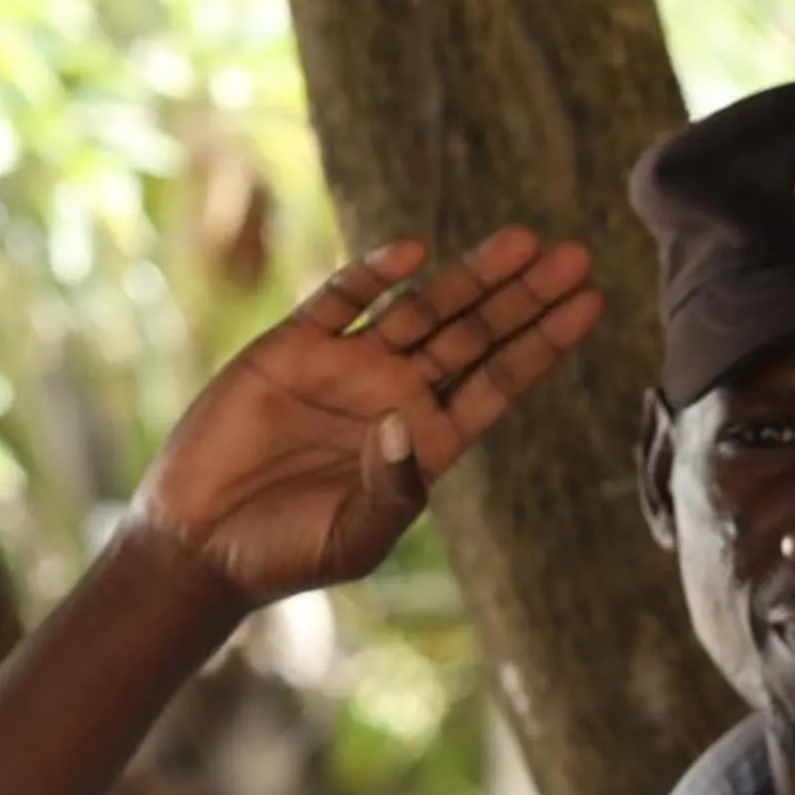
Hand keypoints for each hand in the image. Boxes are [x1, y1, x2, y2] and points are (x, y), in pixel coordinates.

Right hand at [132, 227, 602, 604]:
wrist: (203, 545)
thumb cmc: (290, 553)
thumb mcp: (358, 536)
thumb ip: (393, 489)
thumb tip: (405, 422)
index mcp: (429, 442)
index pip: (499, 381)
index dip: (544, 342)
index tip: (591, 303)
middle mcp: (396, 396)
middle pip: (475, 334)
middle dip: (523, 296)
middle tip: (576, 255)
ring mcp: (347, 367)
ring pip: (421, 308)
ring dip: (470, 276)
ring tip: (524, 241)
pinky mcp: (291, 349)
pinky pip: (340, 300)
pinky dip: (374, 274)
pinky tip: (414, 251)